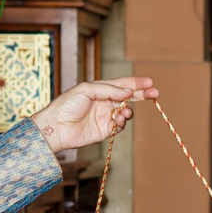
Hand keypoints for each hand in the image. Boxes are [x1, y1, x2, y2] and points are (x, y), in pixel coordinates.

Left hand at [30, 76, 156, 153]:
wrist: (56, 127)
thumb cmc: (66, 105)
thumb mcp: (86, 90)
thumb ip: (108, 90)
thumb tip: (128, 92)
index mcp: (100, 89)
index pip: (122, 84)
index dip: (136, 83)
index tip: (150, 83)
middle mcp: (105, 101)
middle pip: (129, 97)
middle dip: (142, 95)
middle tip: (155, 93)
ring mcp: (105, 116)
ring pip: (126, 112)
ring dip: (129, 111)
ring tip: (125, 111)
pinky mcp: (105, 130)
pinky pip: (120, 126)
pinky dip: (122, 122)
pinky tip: (118, 120)